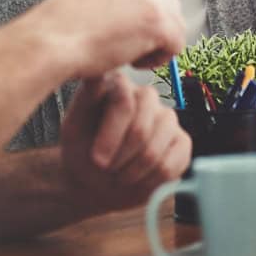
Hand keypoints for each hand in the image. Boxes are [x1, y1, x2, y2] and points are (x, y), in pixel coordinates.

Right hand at [42, 0, 185, 76]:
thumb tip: (135, 11)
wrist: (52, 40)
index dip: (145, 9)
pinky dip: (158, 58)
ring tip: (128, 52)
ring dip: (156, 42)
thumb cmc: (62, 25)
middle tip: (130, 41)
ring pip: (176, 24)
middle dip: (155, 24)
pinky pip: (176, 45)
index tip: (132, 25)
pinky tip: (133, 60)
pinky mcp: (159, 21)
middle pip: (170, 1)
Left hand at [60, 74, 190, 211]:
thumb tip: (98, 75)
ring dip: (133, 171)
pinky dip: (150, 180)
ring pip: (155, 149)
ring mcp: (167, 117)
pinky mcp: (182, 141)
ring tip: (119, 176)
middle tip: (107, 169)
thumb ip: (85, 99)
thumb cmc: (82, 150)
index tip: (97, 160)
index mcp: (119, 84)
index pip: (124, 102)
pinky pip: (172, 164)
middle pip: (141, 129)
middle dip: (121, 157)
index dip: (111, 136)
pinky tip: (138, 179)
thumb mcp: (73, 126)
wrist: (97, 181)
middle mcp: (146, 96)